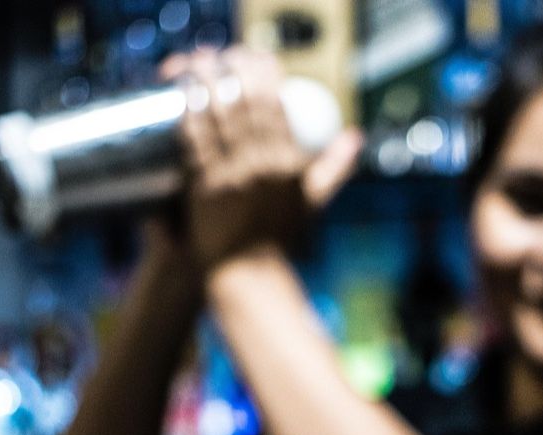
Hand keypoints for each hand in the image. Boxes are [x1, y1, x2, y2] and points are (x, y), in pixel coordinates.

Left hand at [159, 47, 362, 270]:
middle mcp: (262, 167)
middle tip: (229, 55)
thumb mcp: (314, 200)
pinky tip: (186, 95)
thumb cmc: (282, 237)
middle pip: (247, 105)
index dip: (267, 77)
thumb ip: (335, 165)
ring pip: (219, 117)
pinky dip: (191, 113)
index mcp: (288, 167)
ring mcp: (232, 176)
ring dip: (210, 83)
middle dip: (238, 71)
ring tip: (204, 64)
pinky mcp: (205, 186)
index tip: (261, 60)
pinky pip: (197, 140)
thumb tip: (355, 136)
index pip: (277, 109)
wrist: (248, 272)